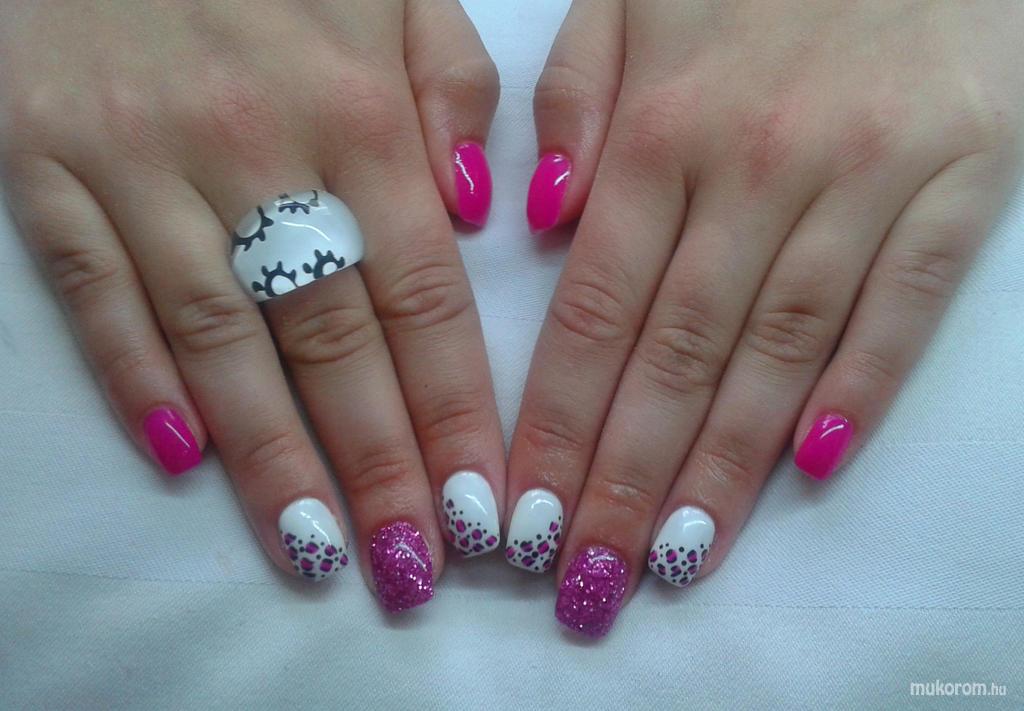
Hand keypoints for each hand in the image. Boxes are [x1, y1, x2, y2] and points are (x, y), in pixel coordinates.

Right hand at [0, 0, 504, 610]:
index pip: (424, 299)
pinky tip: (181, 458)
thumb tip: (484, 213)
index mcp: (359, 112)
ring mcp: (144, 163)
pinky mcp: (45, 163)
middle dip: (379, 466)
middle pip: (332, 342)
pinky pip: (92, 290)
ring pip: (218, 339)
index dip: (456, 412)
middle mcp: (259, 151)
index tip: (483, 504)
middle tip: (413, 565)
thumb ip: (452, 90)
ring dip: (271, 456)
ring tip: (315, 551)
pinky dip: (134, 377)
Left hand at [508, 0, 1022, 635]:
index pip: (592, 312)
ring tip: (680, 557)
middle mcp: (754, 167)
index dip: (556, 426)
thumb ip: (575, 101)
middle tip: (589, 576)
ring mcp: (864, 177)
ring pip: (781, 350)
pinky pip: (906, 303)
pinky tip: (815, 465)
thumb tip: (536, 217)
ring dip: (725, 465)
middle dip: (625, 478)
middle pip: (677, 354)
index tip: (527, 514)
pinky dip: (862, 386)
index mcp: (661, 129)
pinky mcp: (964, 176)